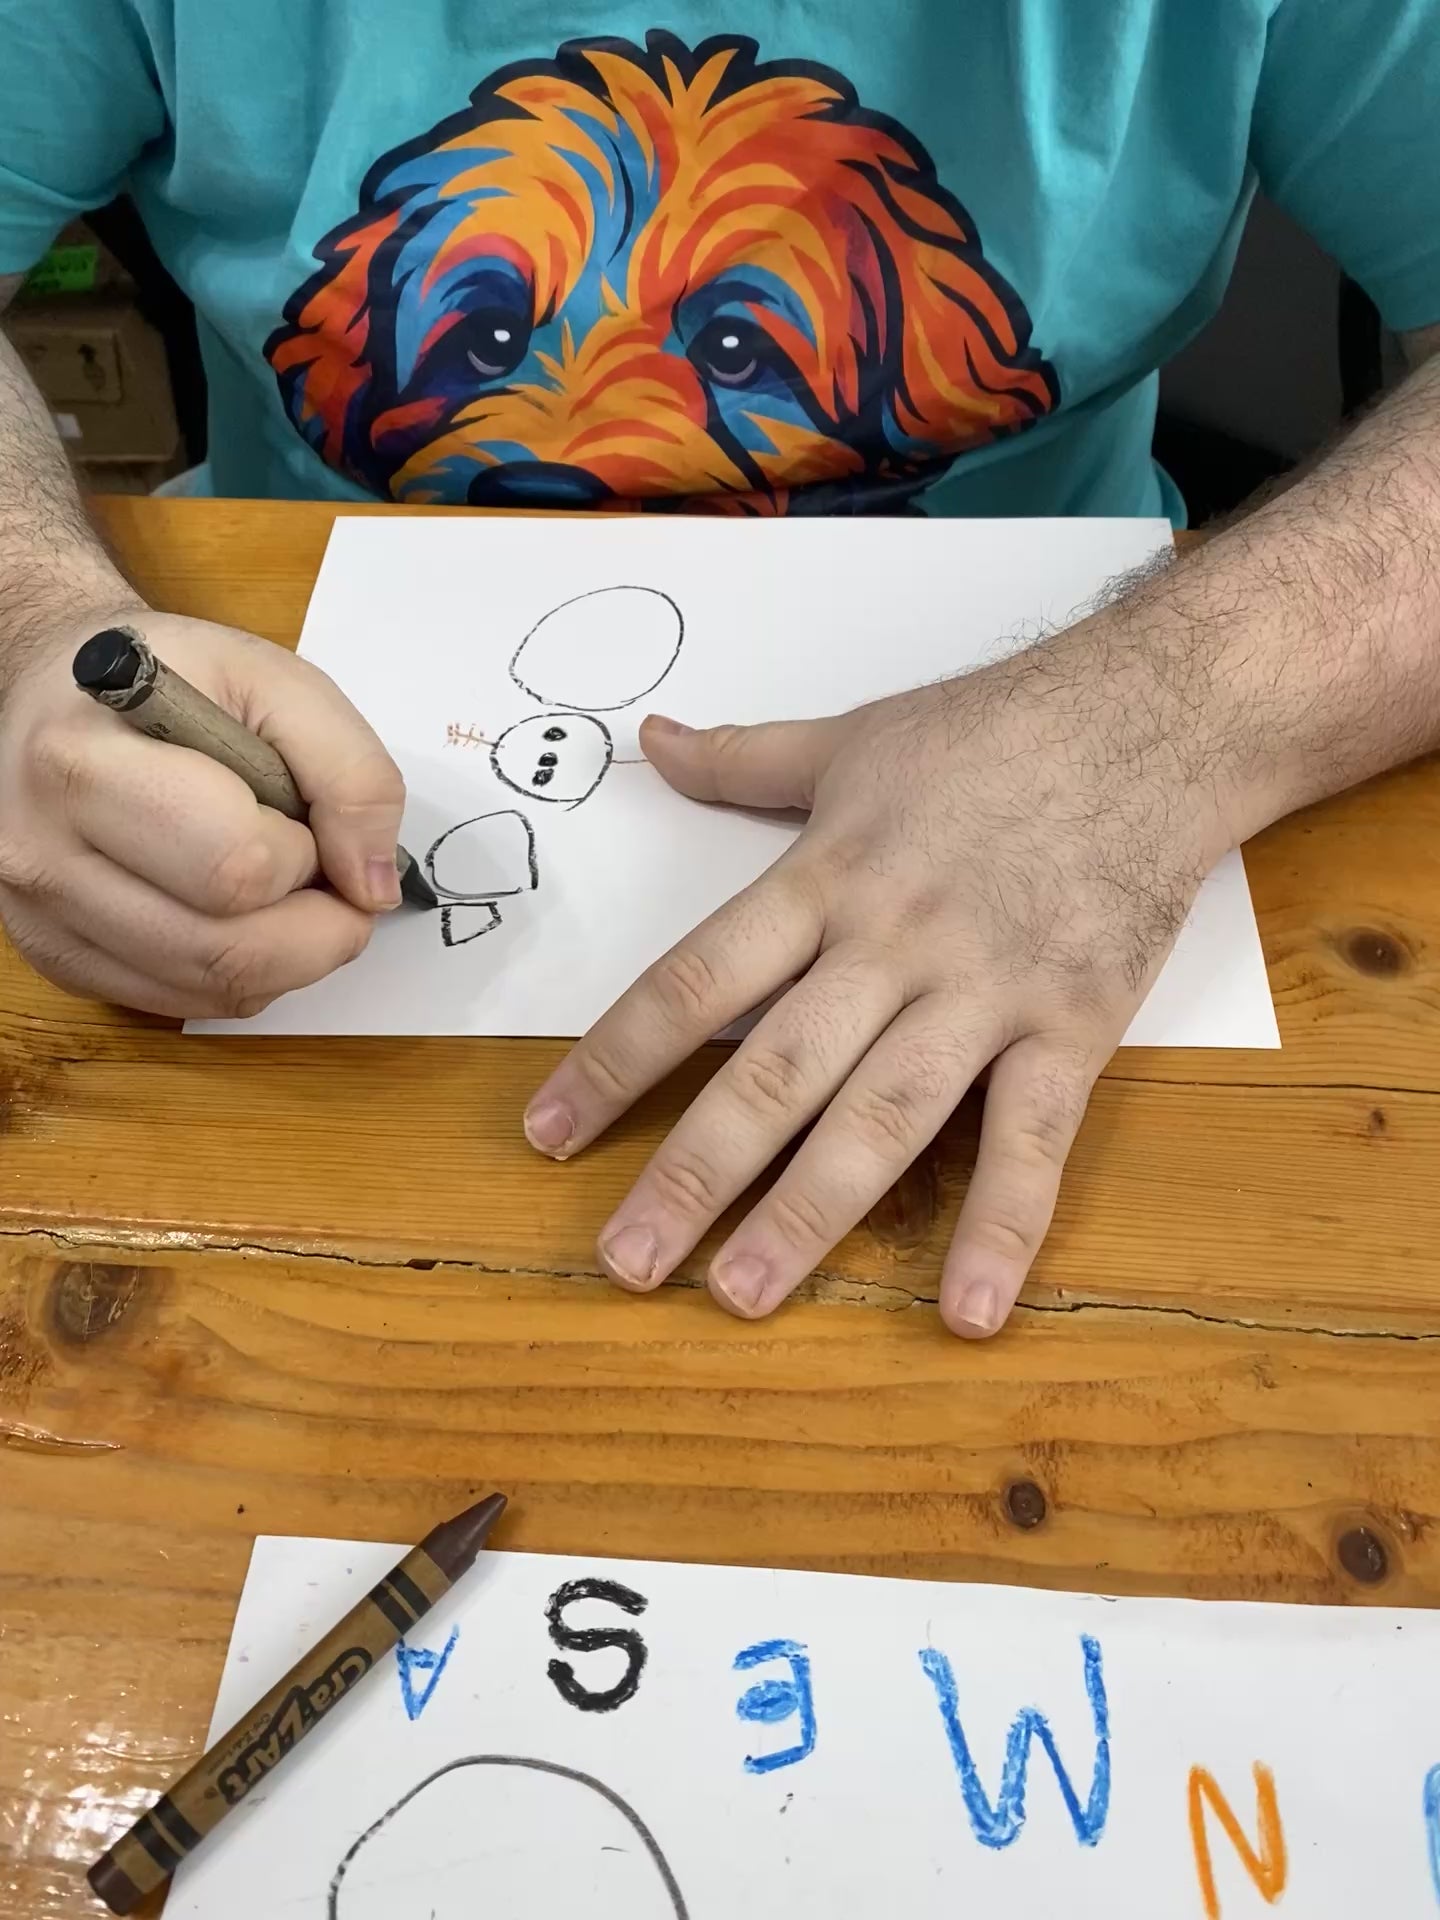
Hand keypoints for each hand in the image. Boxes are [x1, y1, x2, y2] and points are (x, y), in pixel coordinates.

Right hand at [0, 605, 404, 1017]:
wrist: (63, 692)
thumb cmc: (171, 678)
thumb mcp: (276, 681)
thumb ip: (350, 772)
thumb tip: (373, 887)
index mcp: (82, 765)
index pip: (235, 867)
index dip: (305, 855)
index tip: (308, 819)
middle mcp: (42, 854)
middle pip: (226, 951)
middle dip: (315, 924)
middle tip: (323, 870)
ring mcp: (43, 918)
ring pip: (213, 989)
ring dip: (288, 953)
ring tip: (282, 884)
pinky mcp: (58, 959)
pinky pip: (186, 1002)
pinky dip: (243, 971)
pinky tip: (239, 911)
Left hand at [525, 646, 1229, 1336]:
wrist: (1153, 720)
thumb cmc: (995, 732)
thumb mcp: (852, 738)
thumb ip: (743, 758)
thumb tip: (646, 738)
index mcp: (824, 878)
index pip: (695, 981)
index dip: (613, 1058)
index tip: (547, 1133)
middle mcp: (891, 944)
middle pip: (773, 1070)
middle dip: (693, 1171)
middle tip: (625, 1261)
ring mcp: (984, 991)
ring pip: (882, 1116)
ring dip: (808, 1214)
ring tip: (740, 1295)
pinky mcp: (1074, 1027)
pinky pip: (1033, 1140)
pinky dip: (1002, 1228)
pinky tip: (969, 1313)